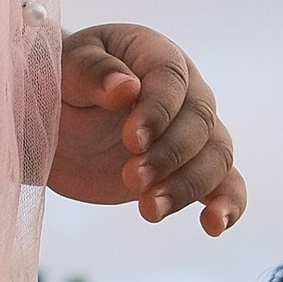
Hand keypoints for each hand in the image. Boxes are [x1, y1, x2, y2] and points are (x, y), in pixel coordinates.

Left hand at [49, 24, 245, 233]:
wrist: (55, 123)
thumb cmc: (60, 85)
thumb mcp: (65, 70)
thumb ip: (92, 74)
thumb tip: (126, 88)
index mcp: (153, 55)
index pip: (171, 78)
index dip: (158, 110)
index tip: (132, 140)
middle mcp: (184, 91)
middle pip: (199, 122)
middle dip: (169, 155)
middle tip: (132, 178)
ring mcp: (190, 132)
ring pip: (215, 157)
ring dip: (188, 186)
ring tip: (151, 210)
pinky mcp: (188, 169)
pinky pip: (225, 184)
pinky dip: (227, 205)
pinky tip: (214, 226)